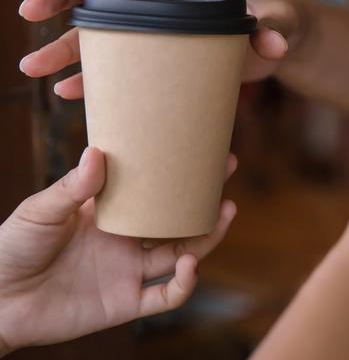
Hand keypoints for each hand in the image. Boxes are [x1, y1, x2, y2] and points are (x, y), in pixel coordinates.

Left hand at [0, 147, 236, 353]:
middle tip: (226, 170)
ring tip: (225, 211)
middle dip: (205, 197)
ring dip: (207, 236)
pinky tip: (190, 265)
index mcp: (110, 213)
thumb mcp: (41, 210)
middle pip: (178, 219)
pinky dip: (184, 283)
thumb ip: (73, 187)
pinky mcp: (126, 302)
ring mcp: (129, 271)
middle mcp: (127, 240)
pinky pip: (166, 296)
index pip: (153, 189)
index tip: (197, 147)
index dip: (177, 172)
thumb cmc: (12, 247)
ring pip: (182, 253)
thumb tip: (98, 152)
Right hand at [18, 0, 301, 94]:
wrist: (271, 44)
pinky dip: (94, 77)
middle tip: (30, 9)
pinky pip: (118, 65)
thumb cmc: (274, 21)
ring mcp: (155, 28)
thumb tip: (274, 44)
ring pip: (99, 31)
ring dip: (65, 46)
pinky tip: (70, 90)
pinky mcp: (159, 57)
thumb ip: (275, 25)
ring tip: (32, 66)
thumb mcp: (277, 20)